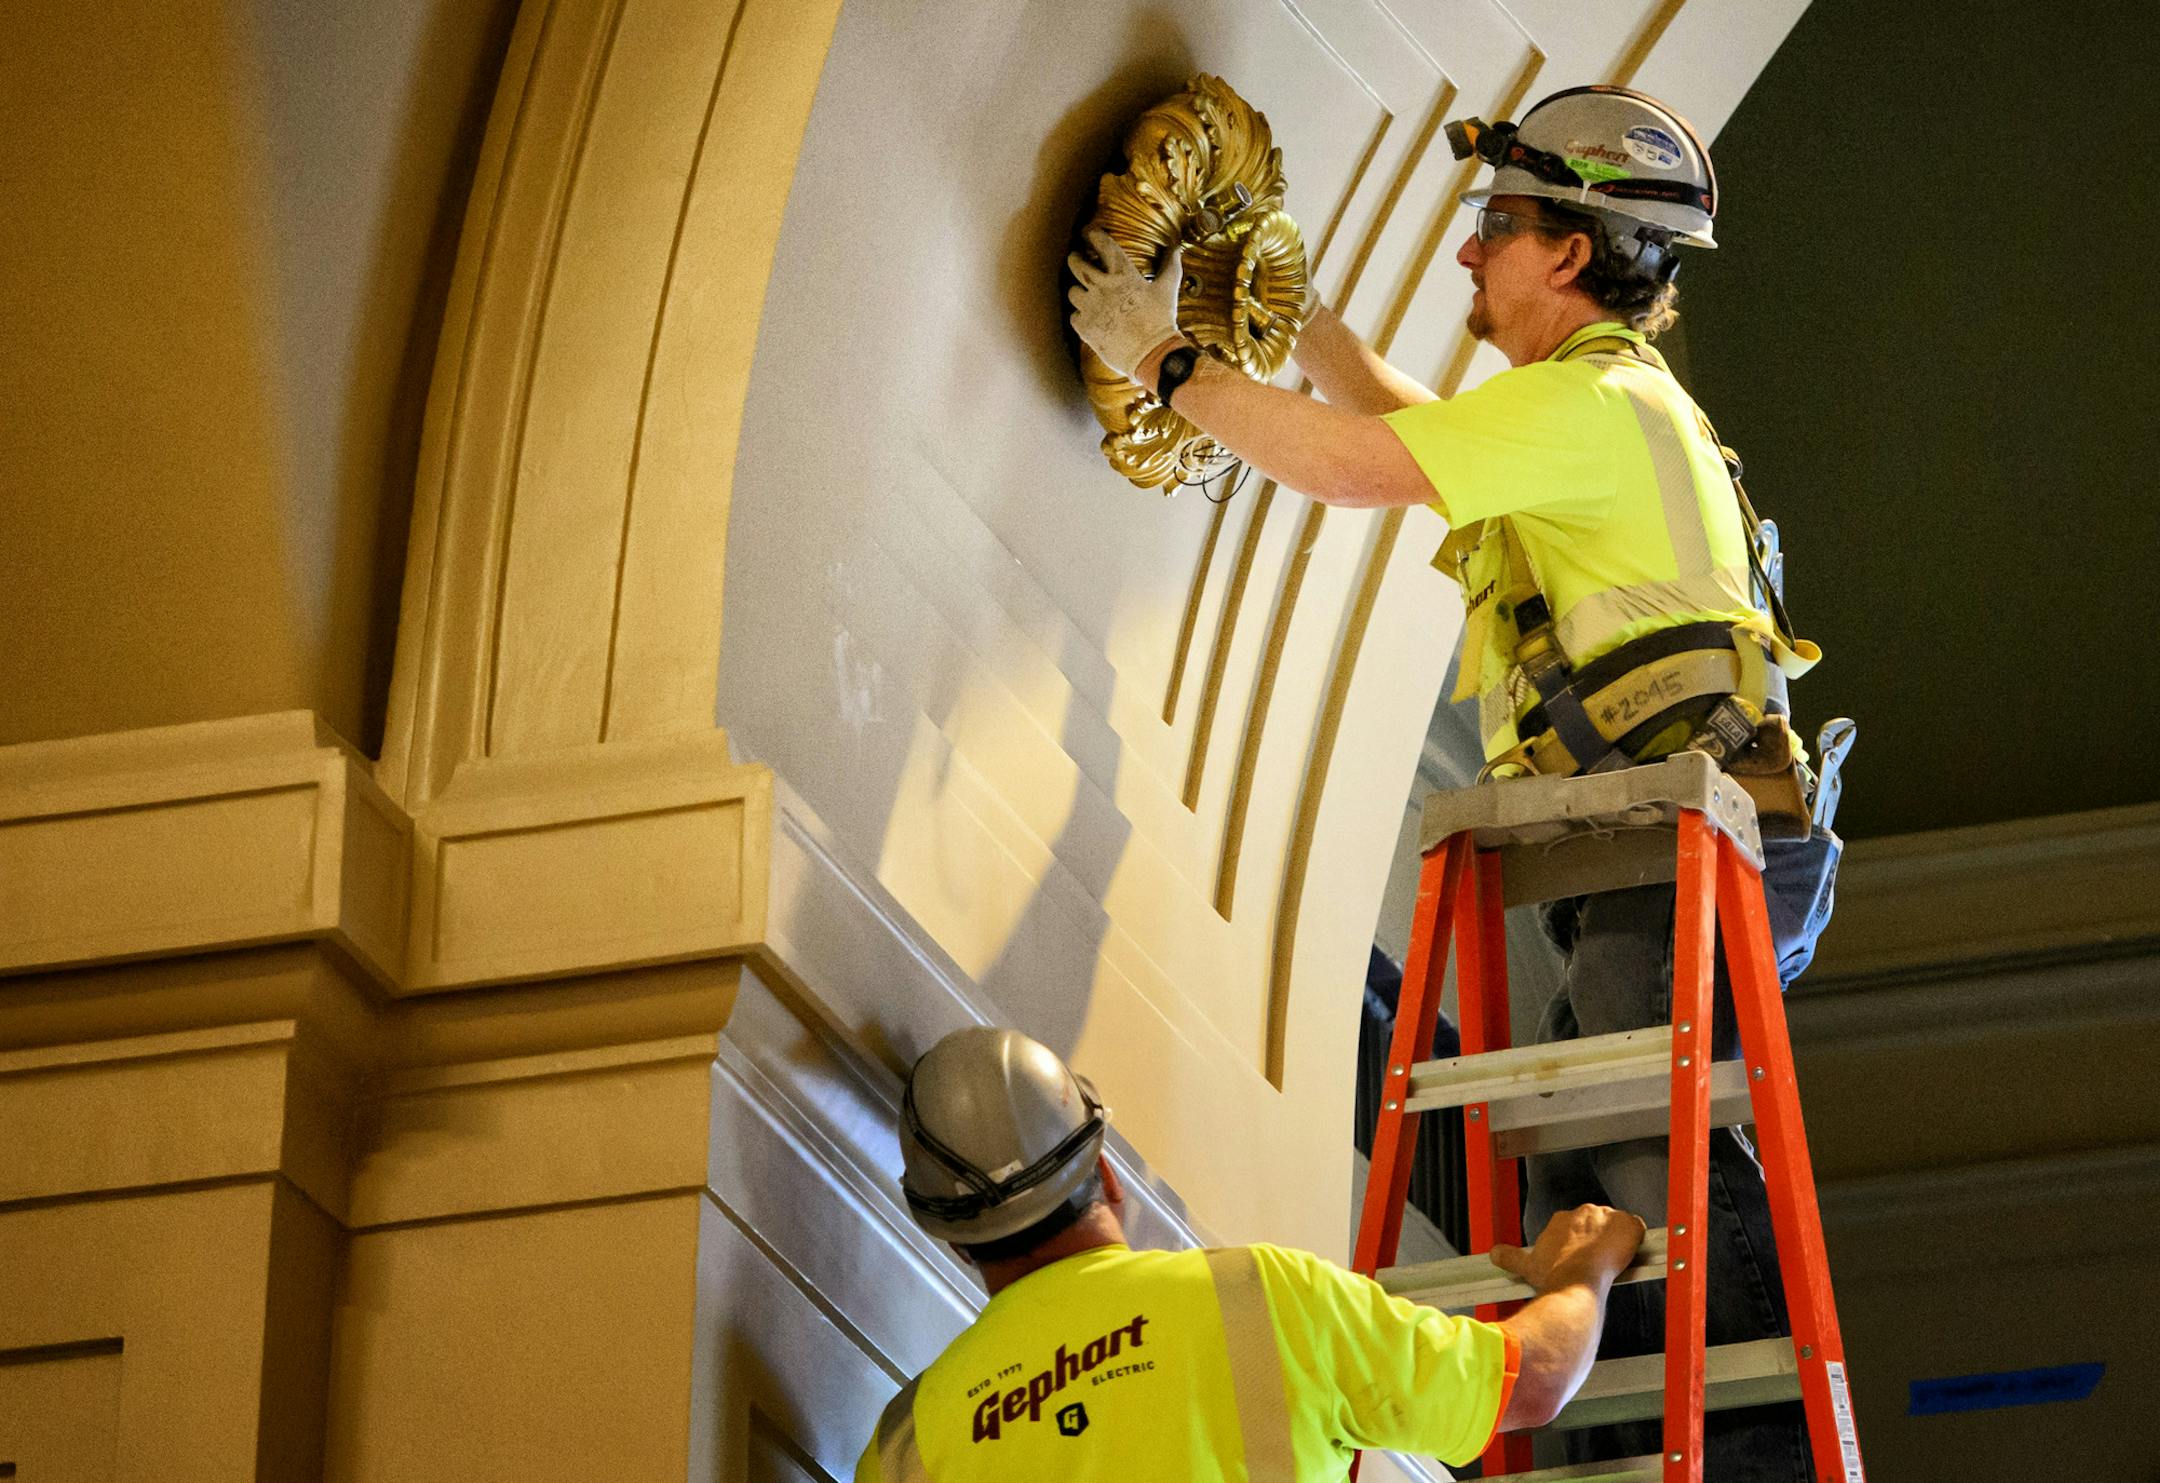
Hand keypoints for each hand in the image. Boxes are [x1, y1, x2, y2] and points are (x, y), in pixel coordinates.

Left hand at [1067, 227, 1184, 381]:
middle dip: (1075, 258)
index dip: (1094, 236)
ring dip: (1079, 290)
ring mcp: (1091, 307)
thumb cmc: (1161, 320)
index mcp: (1123, 274)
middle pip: (1077, 265)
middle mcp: (1102, 287)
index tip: (1090, 233)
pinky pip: (1074, 315)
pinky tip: (1090, 317)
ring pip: (1073, 291)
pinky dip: (1080, 315)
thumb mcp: (1167, 290)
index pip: (1103, 245)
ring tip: (1085, 293)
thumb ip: (1170, 266)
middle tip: (1076, 258)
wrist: (1151, 354)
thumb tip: (1177, 247)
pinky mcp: (1084, 327)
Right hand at [1488, 1204, 1645, 1295]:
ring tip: (1614, 1264)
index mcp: (1562, 1220)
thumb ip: (1510, 1257)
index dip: (1580, 1243)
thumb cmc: (1554, 1277)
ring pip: (1617, 1226)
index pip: (1577, 1226)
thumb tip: (1494, 1254)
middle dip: (1599, 1241)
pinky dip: (1637, 1241)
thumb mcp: (1527, 1267)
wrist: (1576, 1282)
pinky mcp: (1628, 1226)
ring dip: (1617, 1241)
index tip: (1581, 1258)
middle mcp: (1584, 1213)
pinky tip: (1632, 1256)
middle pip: (1598, 1224)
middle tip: (1597, 1263)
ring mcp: (1608, 1218)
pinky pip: (1638, 1229)